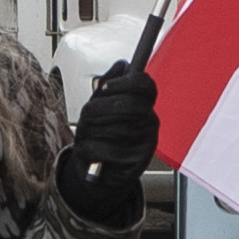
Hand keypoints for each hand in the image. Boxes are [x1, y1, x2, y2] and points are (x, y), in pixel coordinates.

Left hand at [56, 54, 162, 227]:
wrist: (97, 173)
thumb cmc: (99, 136)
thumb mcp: (100, 107)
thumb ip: (109, 84)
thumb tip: (121, 65)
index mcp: (144, 106)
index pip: (145, 86)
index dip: (125, 82)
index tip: (105, 86)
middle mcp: (149, 123)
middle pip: (131, 105)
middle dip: (103, 108)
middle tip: (90, 113)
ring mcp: (145, 144)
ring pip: (114, 127)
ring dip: (92, 130)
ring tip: (88, 135)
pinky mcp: (136, 164)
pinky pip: (107, 149)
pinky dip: (90, 149)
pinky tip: (90, 151)